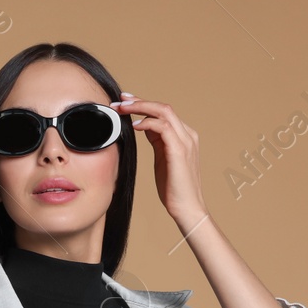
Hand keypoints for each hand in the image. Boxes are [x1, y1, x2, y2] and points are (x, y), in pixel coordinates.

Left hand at [116, 91, 207, 231]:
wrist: (187, 207)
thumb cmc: (174, 187)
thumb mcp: (162, 158)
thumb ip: (157, 141)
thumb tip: (144, 126)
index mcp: (184, 135)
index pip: (163, 112)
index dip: (143, 104)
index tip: (124, 102)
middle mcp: (187, 134)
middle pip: (163, 107)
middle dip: (139, 101)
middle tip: (119, 100)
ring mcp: (185, 141)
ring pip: (163, 112)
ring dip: (140, 108)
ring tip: (122, 109)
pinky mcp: (180, 150)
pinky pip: (163, 127)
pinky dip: (148, 123)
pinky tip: (135, 126)